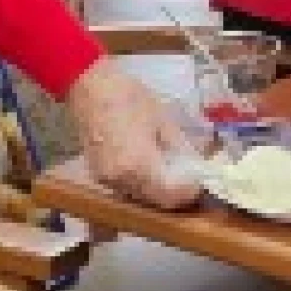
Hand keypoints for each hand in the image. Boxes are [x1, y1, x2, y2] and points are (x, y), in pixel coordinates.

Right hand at [66, 59, 203, 211]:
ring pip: (142, 199)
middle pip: (157, 202)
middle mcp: (121, 180)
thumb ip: (182, 149)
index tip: (200, 179)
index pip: (172, 195)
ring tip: (172, 170)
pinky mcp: (99, 177)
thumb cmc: (129, 97)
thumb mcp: (164, 120)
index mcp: (138, 165)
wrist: (89, 88)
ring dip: (160, 191)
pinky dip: (144, 185)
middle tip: (189, 176)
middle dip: (177, 193)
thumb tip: (196, 167)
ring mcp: (107, 181)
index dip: (190, 190)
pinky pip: (128, 190)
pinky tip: (151, 167)